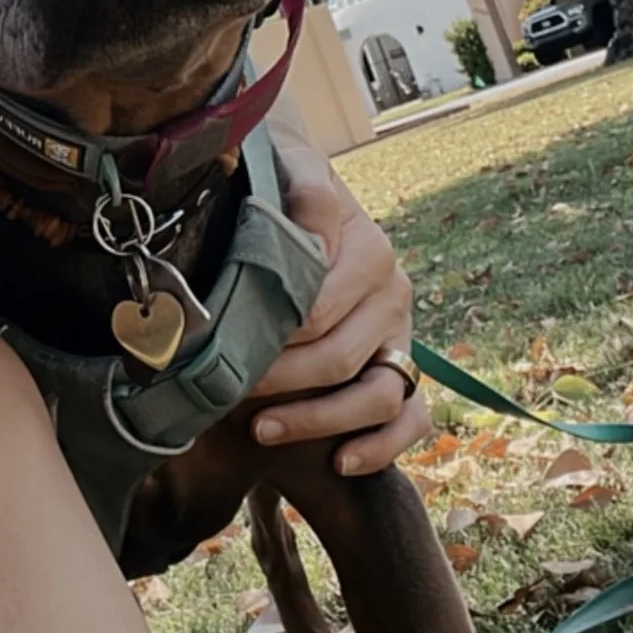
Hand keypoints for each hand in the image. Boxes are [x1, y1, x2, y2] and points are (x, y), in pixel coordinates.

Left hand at [249, 100, 430, 475]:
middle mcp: (393, 295)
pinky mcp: (405, 370)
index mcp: (370, 251)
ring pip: (378, 397)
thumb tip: (313, 241)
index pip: (318, 312)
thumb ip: (307, 193)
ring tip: (261, 431)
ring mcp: (402, 337)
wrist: (302, 191)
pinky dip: (381, 447)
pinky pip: (412, 419)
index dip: (268, 338)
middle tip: (224, 392)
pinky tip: (341, 462)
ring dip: (317, 422)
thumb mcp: (293, 170)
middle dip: (277, 383)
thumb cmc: (285, 188)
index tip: (220, 350)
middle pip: (338, 359)